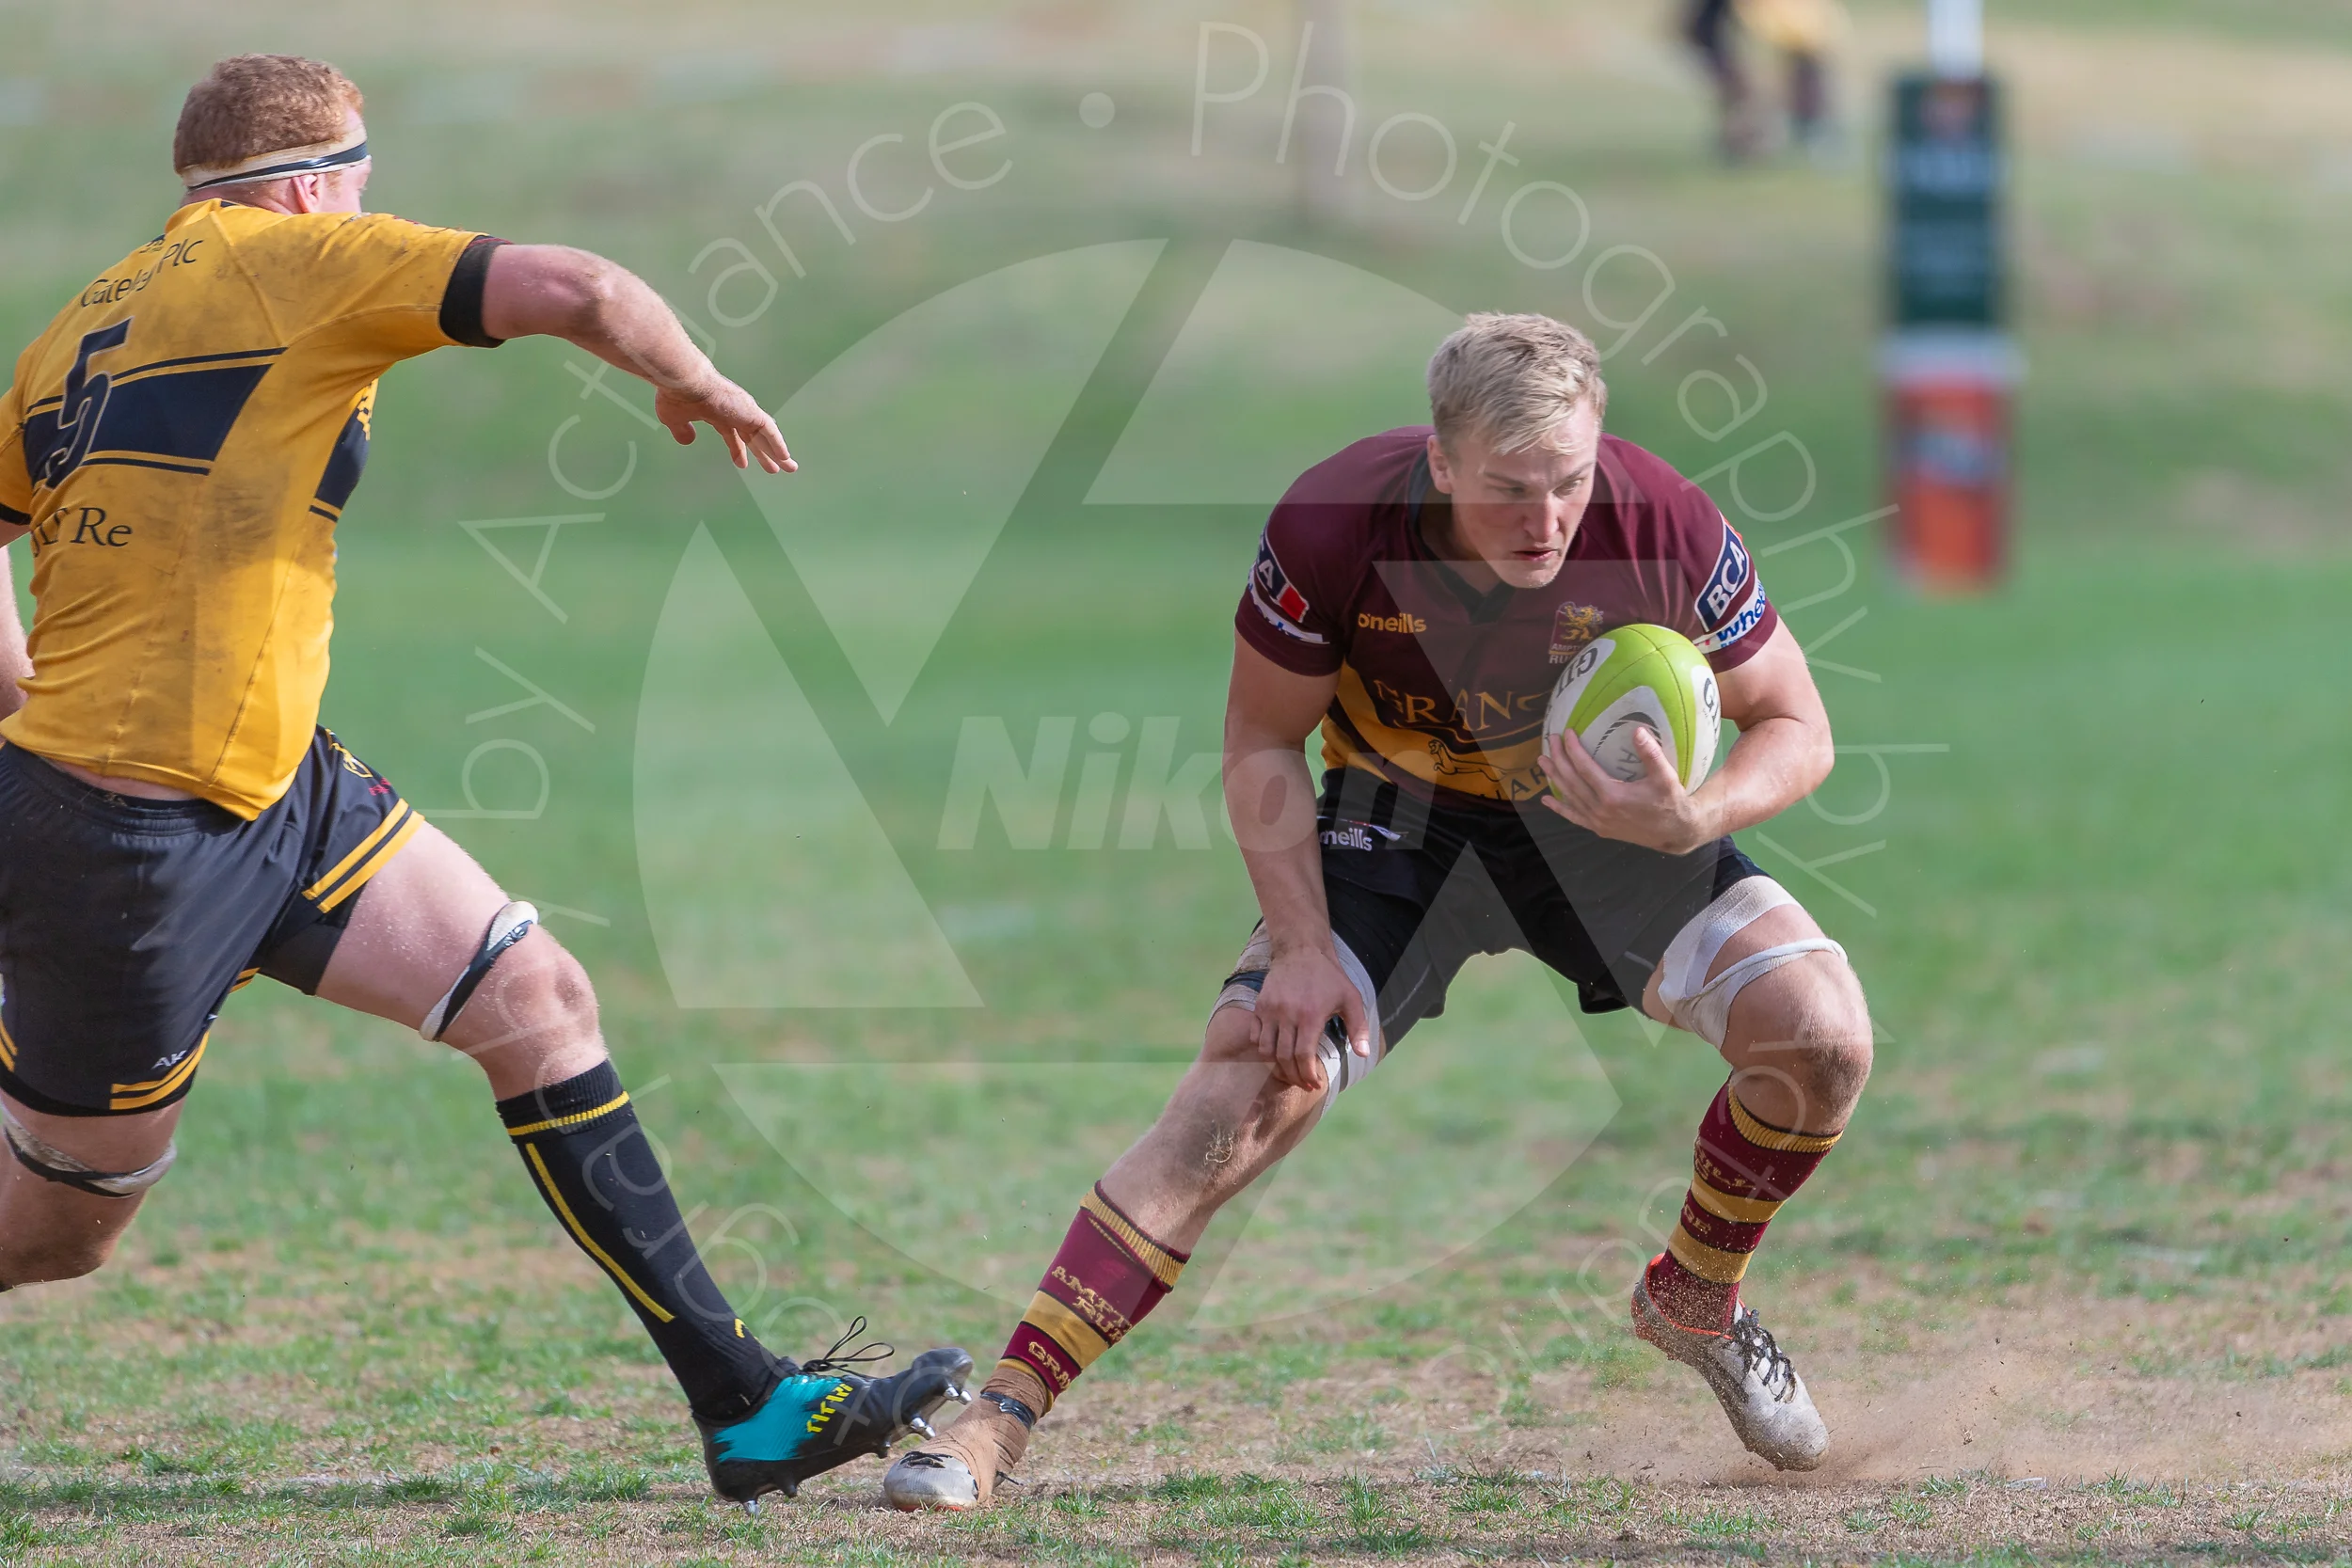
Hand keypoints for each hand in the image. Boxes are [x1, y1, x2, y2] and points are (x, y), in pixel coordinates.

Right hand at [655, 373, 796, 473]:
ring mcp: (744, 410)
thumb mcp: (674, 418)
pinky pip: (770, 430)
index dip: (738, 449)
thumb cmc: (676, 395)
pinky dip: (778, 443)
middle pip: (754, 437)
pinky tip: (785, 457)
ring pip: (766, 435)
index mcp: (717, 412)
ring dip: (778, 452)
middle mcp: (734, 411)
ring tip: (789, 467)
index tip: (743, 465)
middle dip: (764, 453)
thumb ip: (682, 430)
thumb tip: (687, 440)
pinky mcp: (751, 411)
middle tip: (774, 469)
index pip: (732, 434)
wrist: (684, 381)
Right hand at [1250, 943, 1371, 1092]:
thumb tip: (1364, 1054)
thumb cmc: (1329, 977)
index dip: (1308, 1075)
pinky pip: (1255, 1036)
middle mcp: (1287, 1014)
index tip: (1314, 1084)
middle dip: (1294, 1077)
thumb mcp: (1351, 999)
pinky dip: (1263, 1048)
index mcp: (1311, 1015)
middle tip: (1303, 1084)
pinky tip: (1276, 1052)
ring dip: (1277, 1066)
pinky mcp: (1259, 1006)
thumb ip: (1358, 1028)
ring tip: (1289, 1072)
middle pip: (1284, 1058)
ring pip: (1266, 1050)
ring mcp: (1270, 1010)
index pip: (1303, 1056)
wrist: (1301, 950)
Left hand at [1538, 725, 1715, 853]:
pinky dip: (1560, 808)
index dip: (1573, 749)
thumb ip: (1651, 754)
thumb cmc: (1672, 801)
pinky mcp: (1600, 829)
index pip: (1585, 768)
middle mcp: (1601, 810)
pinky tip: (1546, 799)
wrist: (1676, 832)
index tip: (1566, 733)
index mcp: (1613, 796)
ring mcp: (1598, 822)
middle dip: (1559, 759)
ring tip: (1542, 761)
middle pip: (1572, 781)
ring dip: (1554, 778)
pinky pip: (1575, 817)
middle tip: (1550, 740)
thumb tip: (1637, 730)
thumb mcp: (1665, 777)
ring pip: (1569, 797)